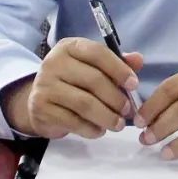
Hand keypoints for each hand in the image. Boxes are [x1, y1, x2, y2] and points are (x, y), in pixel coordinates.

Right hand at [2, 38, 142, 138]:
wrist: (38, 100)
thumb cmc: (72, 81)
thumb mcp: (93, 67)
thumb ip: (116, 63)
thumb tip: (138, 60)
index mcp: (70, 47)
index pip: (98, 53)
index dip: (119, 69)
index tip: (134, 85)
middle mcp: (54, 63)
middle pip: (93, 80)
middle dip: (116, 98)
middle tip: (128, 110)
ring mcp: (45, 85)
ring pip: (84, 103)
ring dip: (107, 116)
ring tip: (118, 124)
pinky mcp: (41, 108)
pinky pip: (73, 121)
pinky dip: (91, 129)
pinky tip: (100, 131)